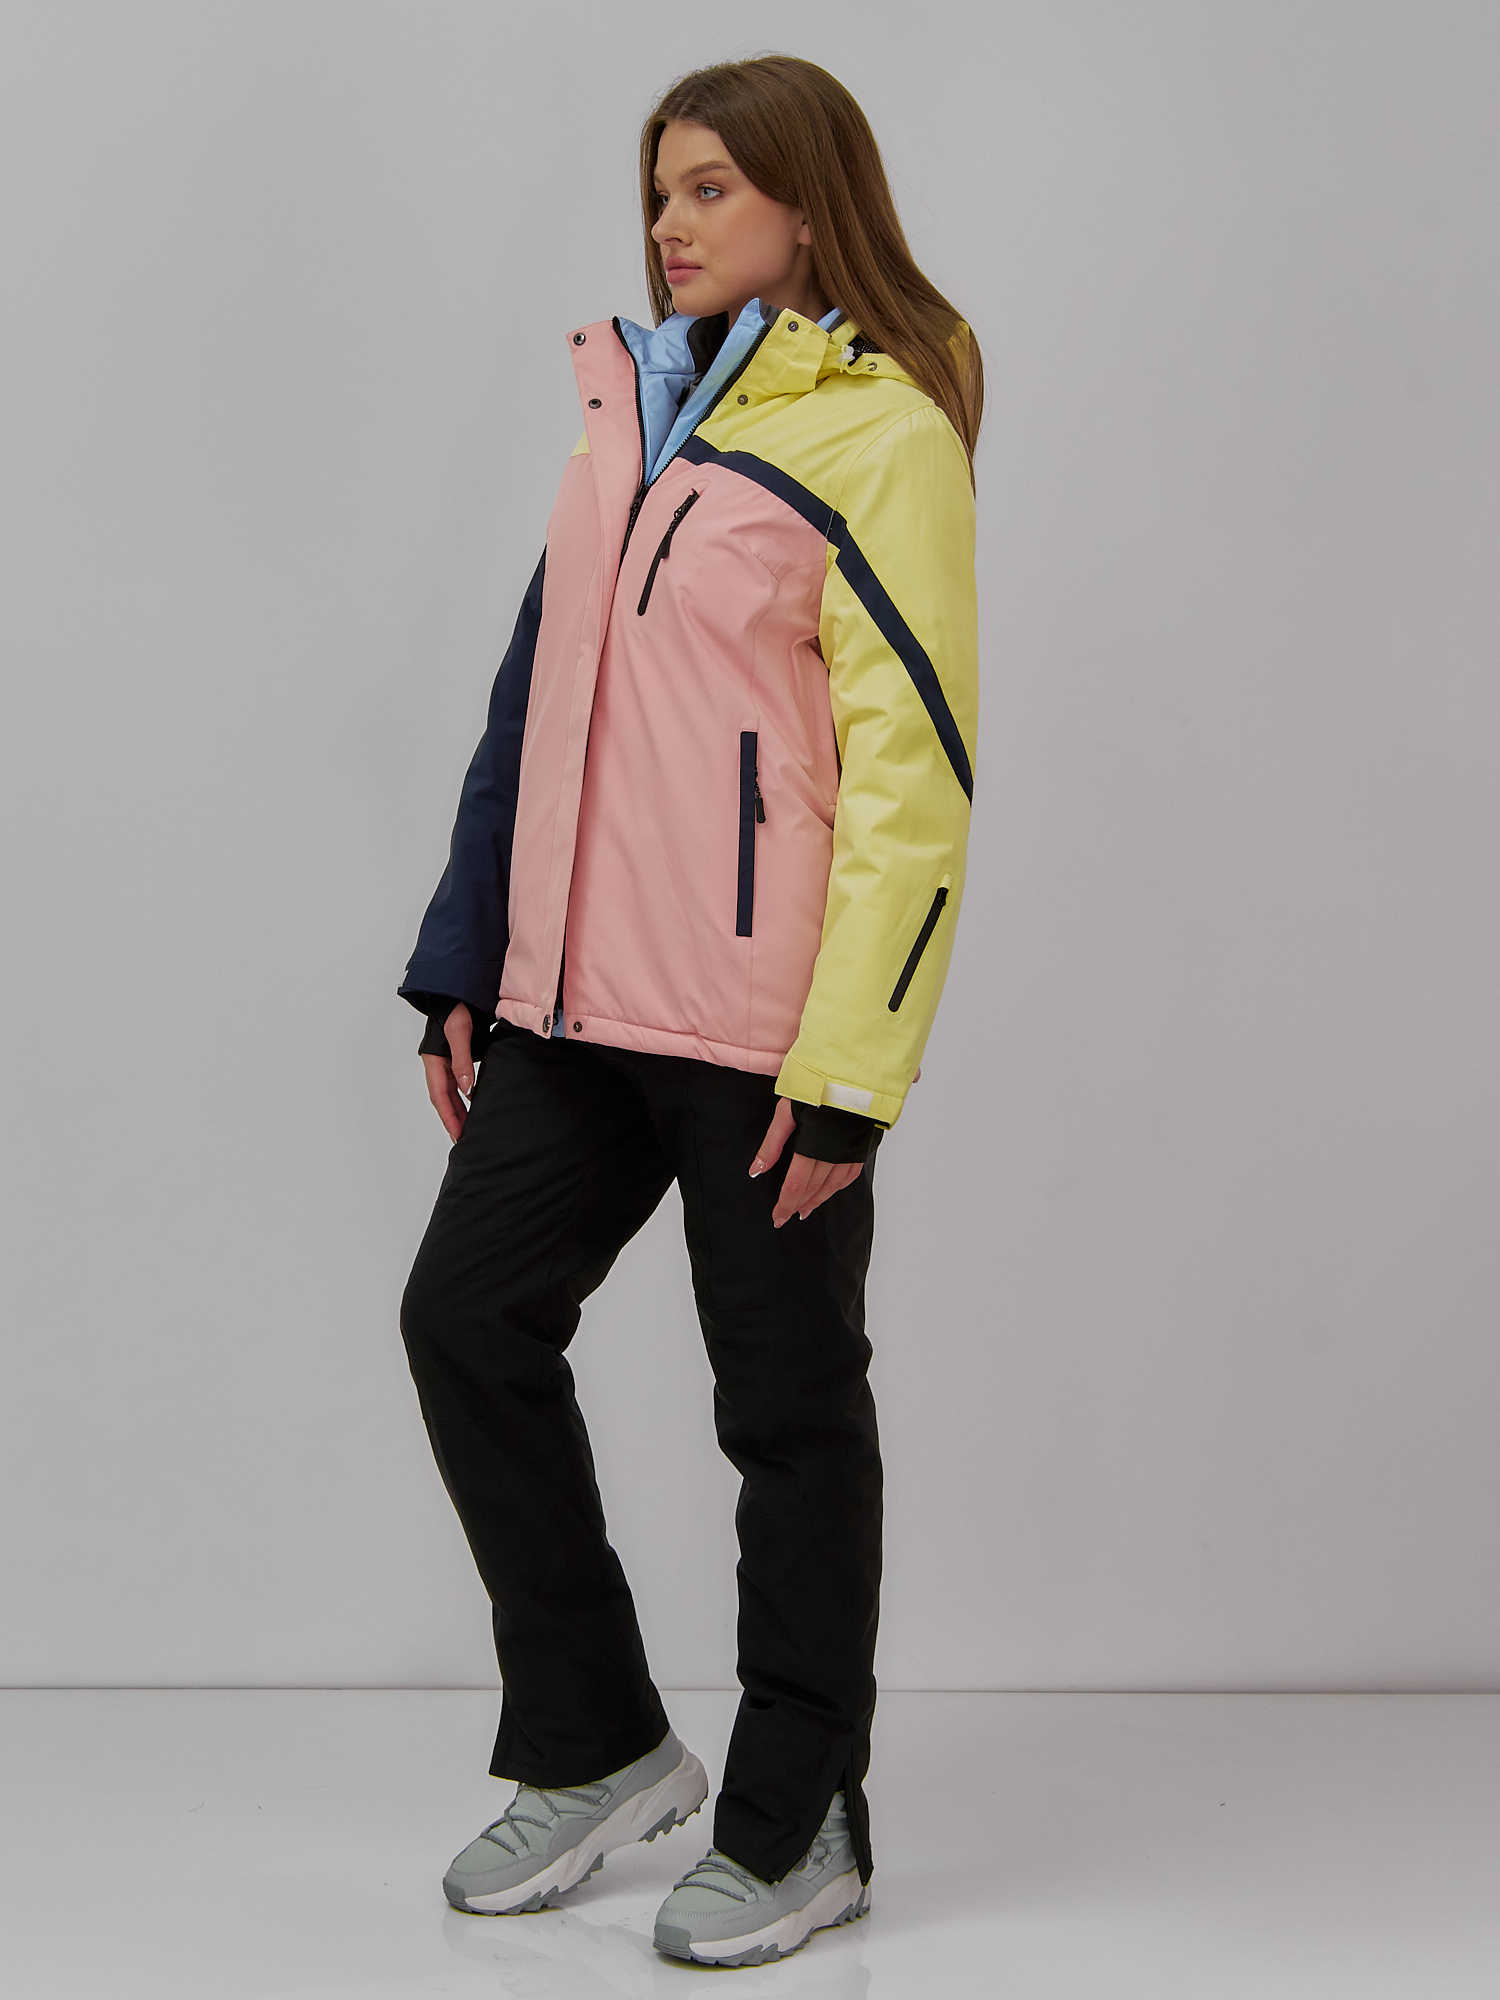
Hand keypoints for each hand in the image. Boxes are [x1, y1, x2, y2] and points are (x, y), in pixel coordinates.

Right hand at [421, 1002, 474, 1142]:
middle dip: (453, 1119)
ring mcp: (446, 1061)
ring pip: (451, 1092)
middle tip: (464, 1140)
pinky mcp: (457, 1056)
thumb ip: (462, 1060)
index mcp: (434, 1059)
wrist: (459, 989)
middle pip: (444, 1098)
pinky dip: (465, 1096)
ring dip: (459, 1110)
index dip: (449, 1117)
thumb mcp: (460, 1031)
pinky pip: (458, 1082)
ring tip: (469, 1129)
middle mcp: (437, 1063)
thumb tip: (467, 1089)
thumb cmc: (456, 1006)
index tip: (458, 1135)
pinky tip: (475, 1104)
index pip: (440, 1096)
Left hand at [750, 1096, 865, 1227]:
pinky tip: (831, 1190)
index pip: (796, 1185)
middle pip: (814, 1188)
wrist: (854, 1071)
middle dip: (799, 1204)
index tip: (777, 1218)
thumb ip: (772, 1144)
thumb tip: (756, 1171)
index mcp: (812, 1146)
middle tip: (788, 1216)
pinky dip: (839, 1186)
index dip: (786, 1204)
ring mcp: (849, 1150)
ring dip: (819, 1199)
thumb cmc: (818, 1086)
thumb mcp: (787, 1111)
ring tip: (806, 1209)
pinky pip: (851, 1173)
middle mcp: (833, 1153)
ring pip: (834, 1185)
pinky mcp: (860, 1144)